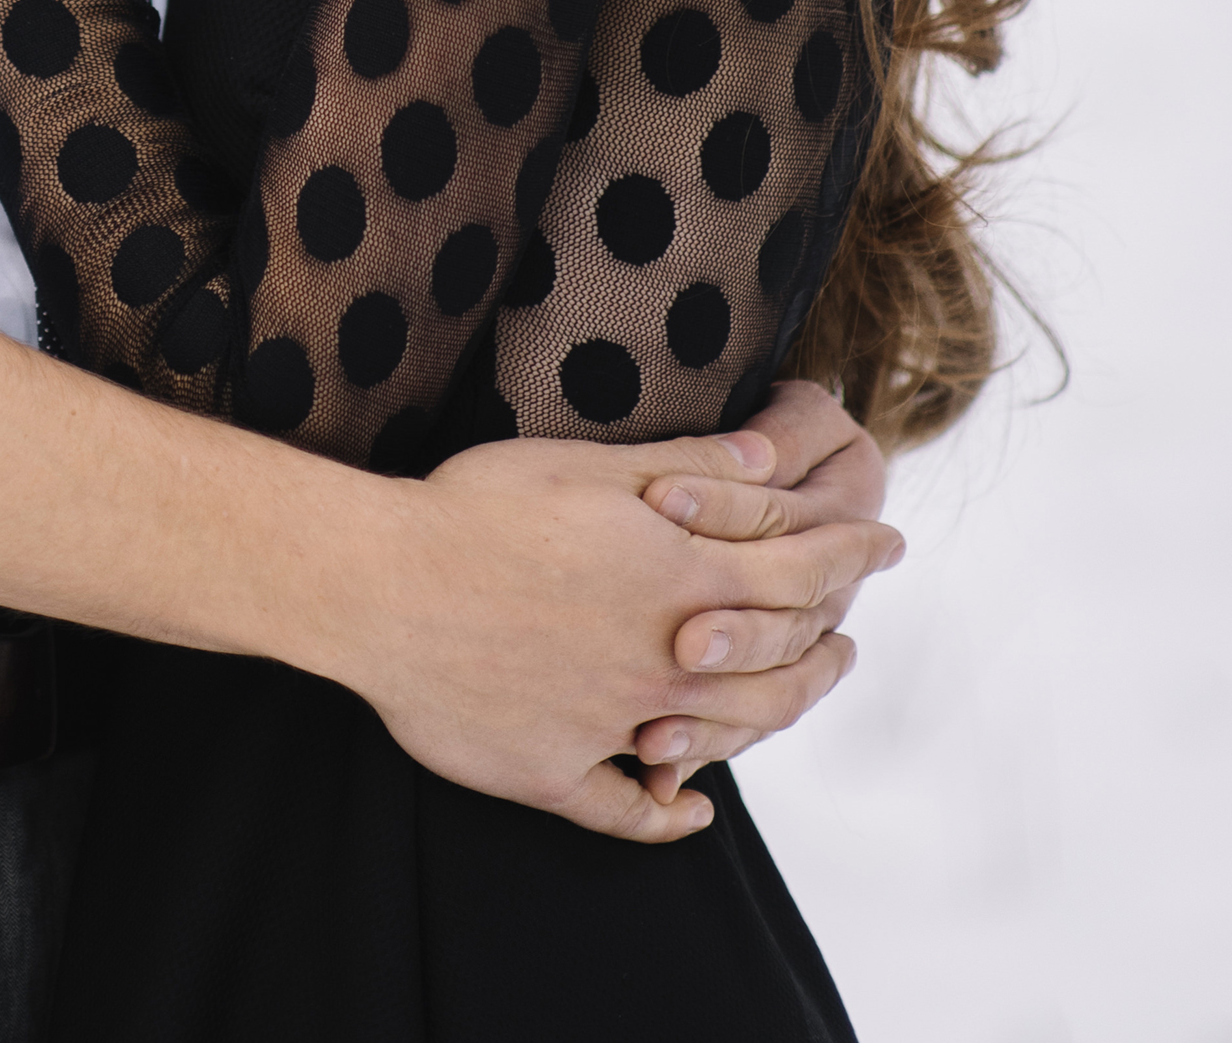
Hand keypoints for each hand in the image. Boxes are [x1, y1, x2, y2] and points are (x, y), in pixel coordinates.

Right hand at [368, 423, 901, 842]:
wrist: (381, 587)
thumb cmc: (476, 509)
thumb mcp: (585, 464)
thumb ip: (685, 469)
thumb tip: (765, 456)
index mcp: (678, 576)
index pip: (800, 567)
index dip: (851, 551)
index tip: (886, 542)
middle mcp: (662, 660)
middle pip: (779, 660)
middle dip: (827, 638)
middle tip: (853, 632)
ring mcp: (613, 724)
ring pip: (722, 733)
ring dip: (773, 716)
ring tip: (795, 698)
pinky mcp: (555, 772)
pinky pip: (629, 807)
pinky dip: (669, 811)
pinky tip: (688, 805)